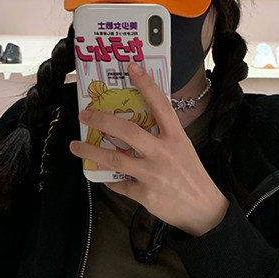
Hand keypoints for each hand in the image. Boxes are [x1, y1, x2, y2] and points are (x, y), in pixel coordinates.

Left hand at [69, 61, 229, 236]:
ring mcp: (153, 175)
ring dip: (91, 151)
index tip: (132, 68)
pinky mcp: (145, 194)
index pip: (161, 105)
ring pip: (115, 159)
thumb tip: (134, 124)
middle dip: (103, 120)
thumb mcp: (183, 149)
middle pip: (128, 131)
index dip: (146, 85)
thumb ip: (162, 136)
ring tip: (75, 146)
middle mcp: (164, 154)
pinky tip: (103, 175)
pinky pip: (119, 184)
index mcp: (176, 138)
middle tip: (85, 114)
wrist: (203, 209)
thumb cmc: (191, 175)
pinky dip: (110, 179)